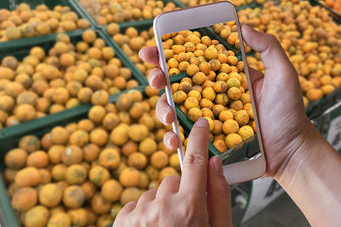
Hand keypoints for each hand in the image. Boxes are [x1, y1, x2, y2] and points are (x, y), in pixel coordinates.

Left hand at [114, 118, 230, 226]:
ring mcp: (138, 215)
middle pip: (173, 180)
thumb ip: (218, 196)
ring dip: (161, 205)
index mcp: (190, 211)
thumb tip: (214, 163)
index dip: (199, 139)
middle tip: (185, 217)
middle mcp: (162, 208)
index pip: (196, 162)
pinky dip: (144, 213)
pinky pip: (137, 203)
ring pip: (154, 193)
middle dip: (180, 192)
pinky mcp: (121, 221)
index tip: (200, 124)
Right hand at [139, 24, 317, 180]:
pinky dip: (172, 138)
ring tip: (169, 116)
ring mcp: (204, 117)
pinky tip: (174, 140)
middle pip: (174, 82)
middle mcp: (208, 94)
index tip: (153, 48)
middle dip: (157, 77)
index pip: (191, 61)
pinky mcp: (204, 139)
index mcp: (221, 77)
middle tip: (156, 77)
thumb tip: (243, 26)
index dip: (169, 53)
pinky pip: (182, 136)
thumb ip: (268, 48)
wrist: (289, 150)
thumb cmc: (288, 112)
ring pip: (172, 109)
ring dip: (162, 109)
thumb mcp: (282, 74)